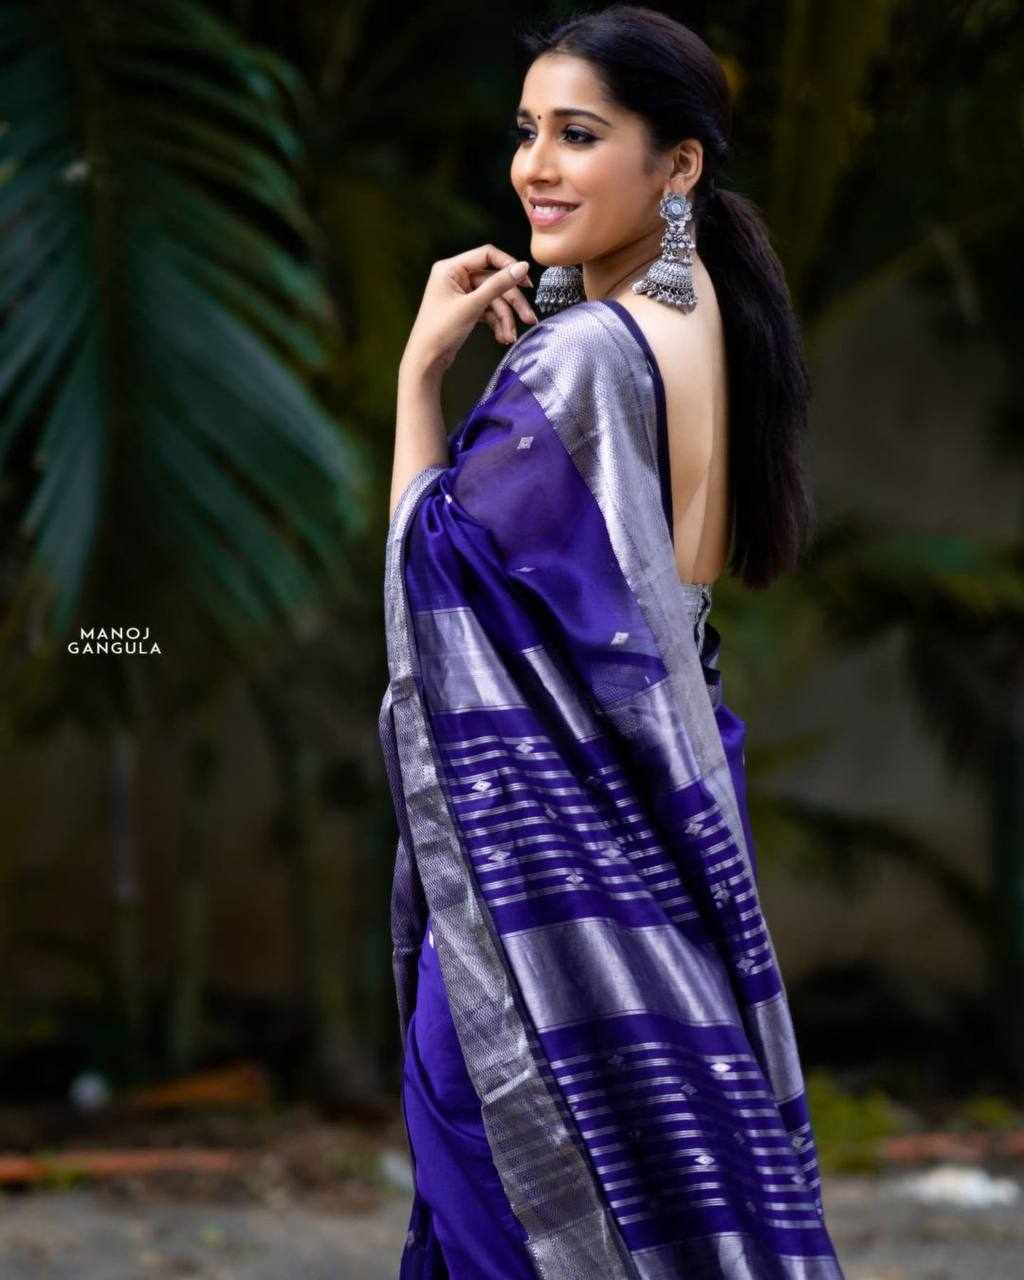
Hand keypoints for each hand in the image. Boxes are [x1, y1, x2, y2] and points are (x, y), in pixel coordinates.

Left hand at [401, 244, 537, 376]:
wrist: (426, 360)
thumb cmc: (439, 331)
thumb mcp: (472, 306)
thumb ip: (498, 285)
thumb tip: (522, 267)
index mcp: (450, 269)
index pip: (486, 255)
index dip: (508, 265)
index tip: (525, 279)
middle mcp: (456, 278)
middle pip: (494, 282)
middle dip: (511, 303)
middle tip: (528, 317)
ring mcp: (462, 294)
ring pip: (494, 299)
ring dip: (505, 318)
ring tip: (511, 336)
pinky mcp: (466, 309)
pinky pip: (488, 311)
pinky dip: (497, 324)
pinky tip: (502, 337)